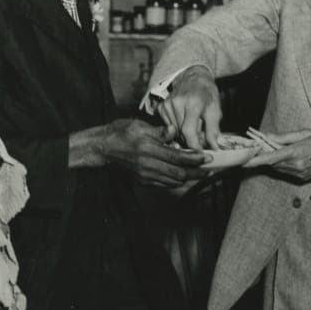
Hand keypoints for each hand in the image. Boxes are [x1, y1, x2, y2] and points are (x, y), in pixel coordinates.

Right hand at [69, 119, 210, 187]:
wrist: (101, 149)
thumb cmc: (119, 133)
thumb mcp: (138, 125)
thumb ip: (158, 131)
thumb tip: (174, 131)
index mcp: (148, 149)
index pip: (178, 157)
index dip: (195, 159)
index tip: (207, 157)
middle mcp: (148, 165)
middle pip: (179, 174)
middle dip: (196, 173)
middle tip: (209, 169)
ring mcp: (145, 175)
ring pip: (173, 182)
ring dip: (188, 178)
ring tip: (199, 172)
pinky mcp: (142, 181)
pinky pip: (164, 184)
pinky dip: (175, 181)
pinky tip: (182, 175)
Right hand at [156, 65, 221, 150]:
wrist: (193, 78)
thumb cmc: (206, 94)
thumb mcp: (215, 110)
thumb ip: (213, 130)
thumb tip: (214, 148)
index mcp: (193, 102)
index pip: (189, 131)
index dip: (194, 146)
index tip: (201, 155)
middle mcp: (177, 103)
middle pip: (181, 134)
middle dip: (192, 141)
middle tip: (201, 141)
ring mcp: (167, 105)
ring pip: (174, 132)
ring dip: (184, 136)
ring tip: (193, 129)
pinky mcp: (161, 107)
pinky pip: (168, 127)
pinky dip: (177, 130)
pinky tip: (184, 123)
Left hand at [243, 129, 310, 182]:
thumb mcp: (307, 133)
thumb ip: (284, 137)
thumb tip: (267, 136)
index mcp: (298, 153)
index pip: (271, 157)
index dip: (255, 159)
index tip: (243, 159)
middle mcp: (297, 166)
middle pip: (271, 162)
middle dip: (261, 155)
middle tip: (252, 144)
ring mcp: (300, 174)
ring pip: (277, 167)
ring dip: (269, 159)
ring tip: (265, 147)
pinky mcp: (302, 178)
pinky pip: (285, 170)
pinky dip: (279, 163)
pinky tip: (279, 155)